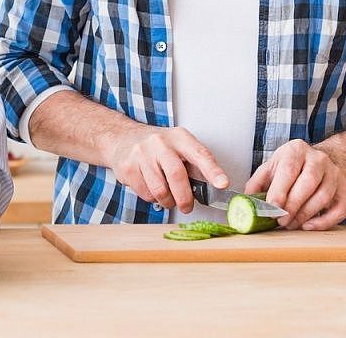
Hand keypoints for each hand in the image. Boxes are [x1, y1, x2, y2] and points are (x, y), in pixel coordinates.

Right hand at [103, 124, 228, 212]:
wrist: (123, 138)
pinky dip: (152, 199)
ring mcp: (141, 154)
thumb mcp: (178, 147)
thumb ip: (194, 165)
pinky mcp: (128, 167)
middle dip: (185, 198)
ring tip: (168, 197)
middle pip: (177, 175)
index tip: (223, 184)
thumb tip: (213, 188)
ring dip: (168, 201)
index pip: (199, 154)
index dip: (212, 170)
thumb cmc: (158, 147)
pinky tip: (151, 188)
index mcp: (179, 137)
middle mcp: (160, 143)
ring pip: (160, 190)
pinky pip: (145, 194)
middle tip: (187, 206)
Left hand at [244, 139, 345, 229]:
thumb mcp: (271, 168)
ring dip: (305, 215)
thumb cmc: (291, 167)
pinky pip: (339, 209)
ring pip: (323, 197)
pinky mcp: (345, 188)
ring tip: (291, 224)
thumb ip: (257, 183)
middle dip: (293, 206)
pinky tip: (309, 226)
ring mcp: (334, 173)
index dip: (280, 191)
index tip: (272, 208)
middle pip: (308, 183)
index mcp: (296, 150)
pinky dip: (325, 221)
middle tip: (281, 221)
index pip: (289, 169)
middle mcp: (318, 158)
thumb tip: (243, 202)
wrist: (318, 162)